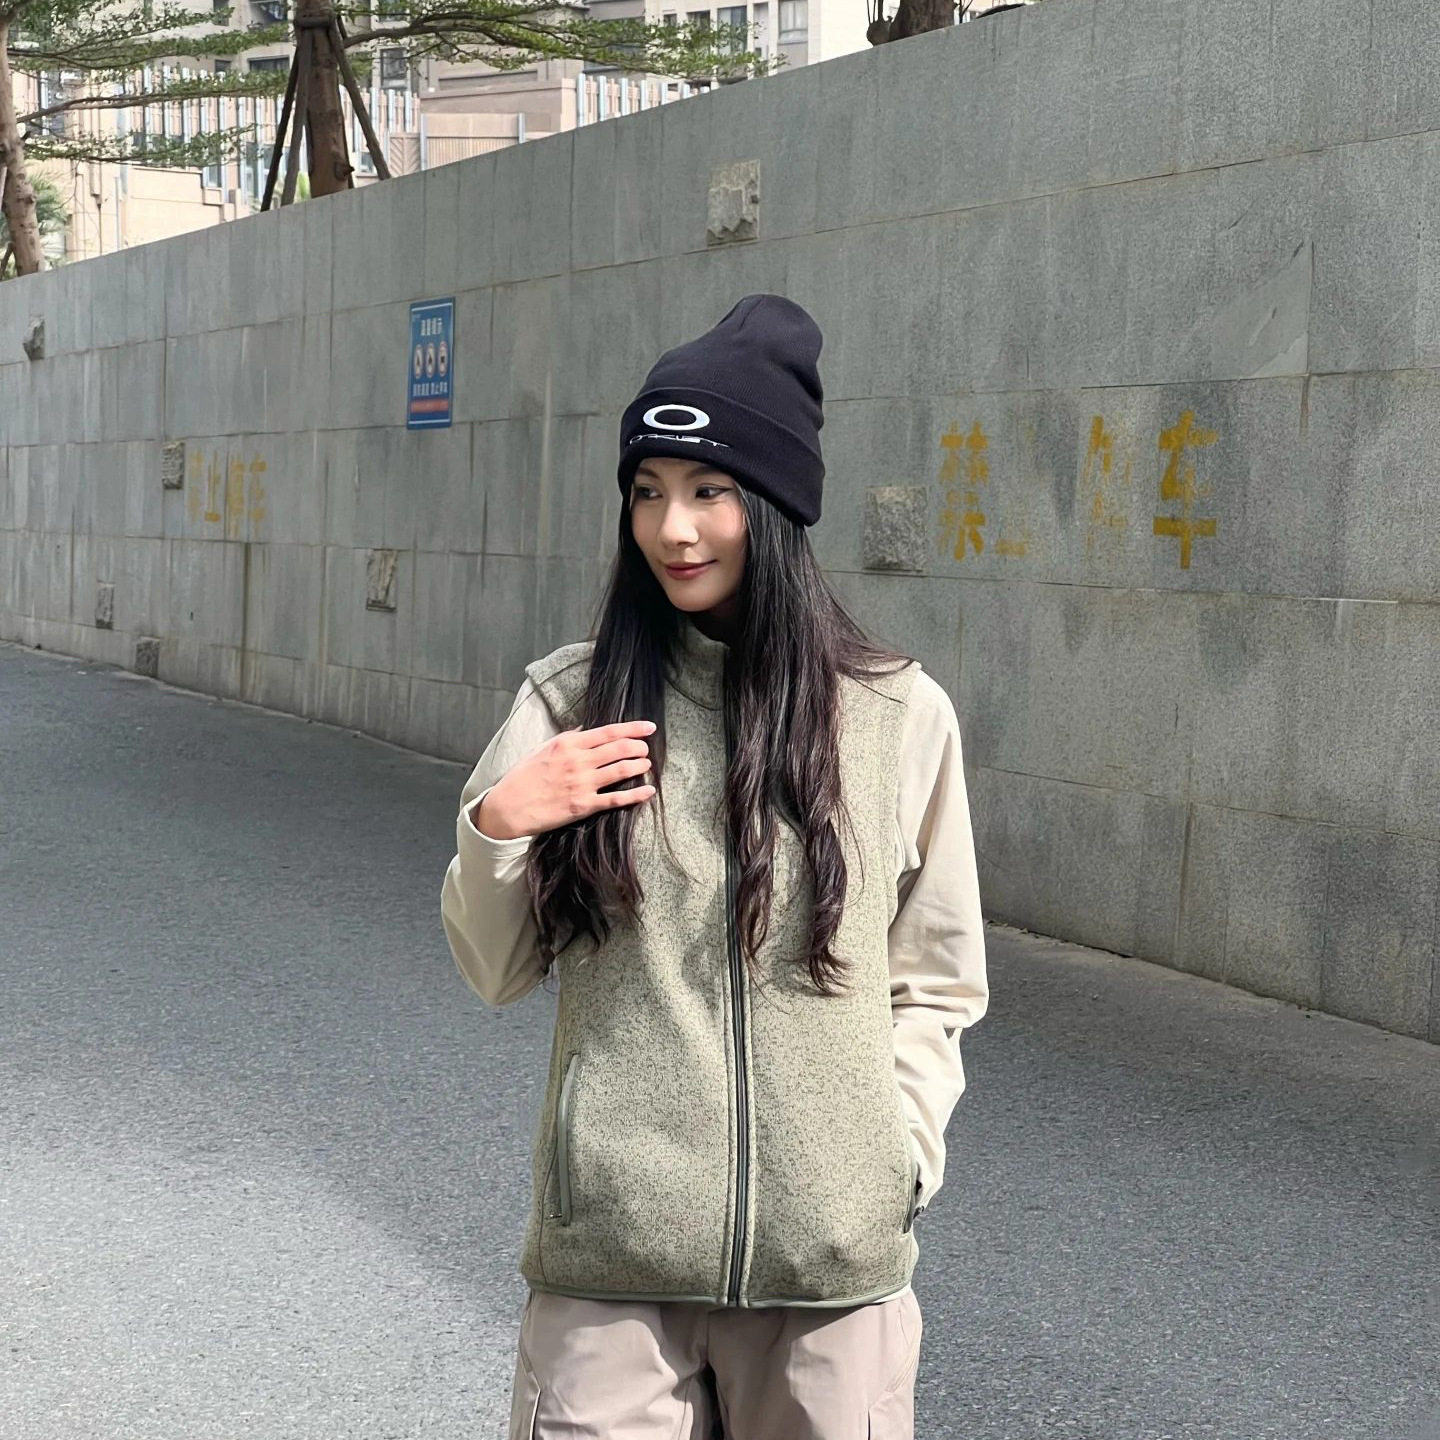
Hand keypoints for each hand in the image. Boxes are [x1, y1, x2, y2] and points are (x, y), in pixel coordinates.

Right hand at [475, 720, 656, 839]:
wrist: (508, 807)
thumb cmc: (523, 776)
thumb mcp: (543, 748)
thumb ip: (567, 738)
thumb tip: (586, 729)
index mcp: (568, 744)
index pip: (609, 732)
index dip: (633, 728)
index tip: (649, 727)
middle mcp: (578, 761)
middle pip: (620, 748)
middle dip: (639, 746)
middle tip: (645, 748)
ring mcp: (582, 784)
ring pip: (622, 770)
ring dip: (640, 765)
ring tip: (647, 764)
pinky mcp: (584, 806)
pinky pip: (616, 799)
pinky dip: (636, 794)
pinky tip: (648, 791)